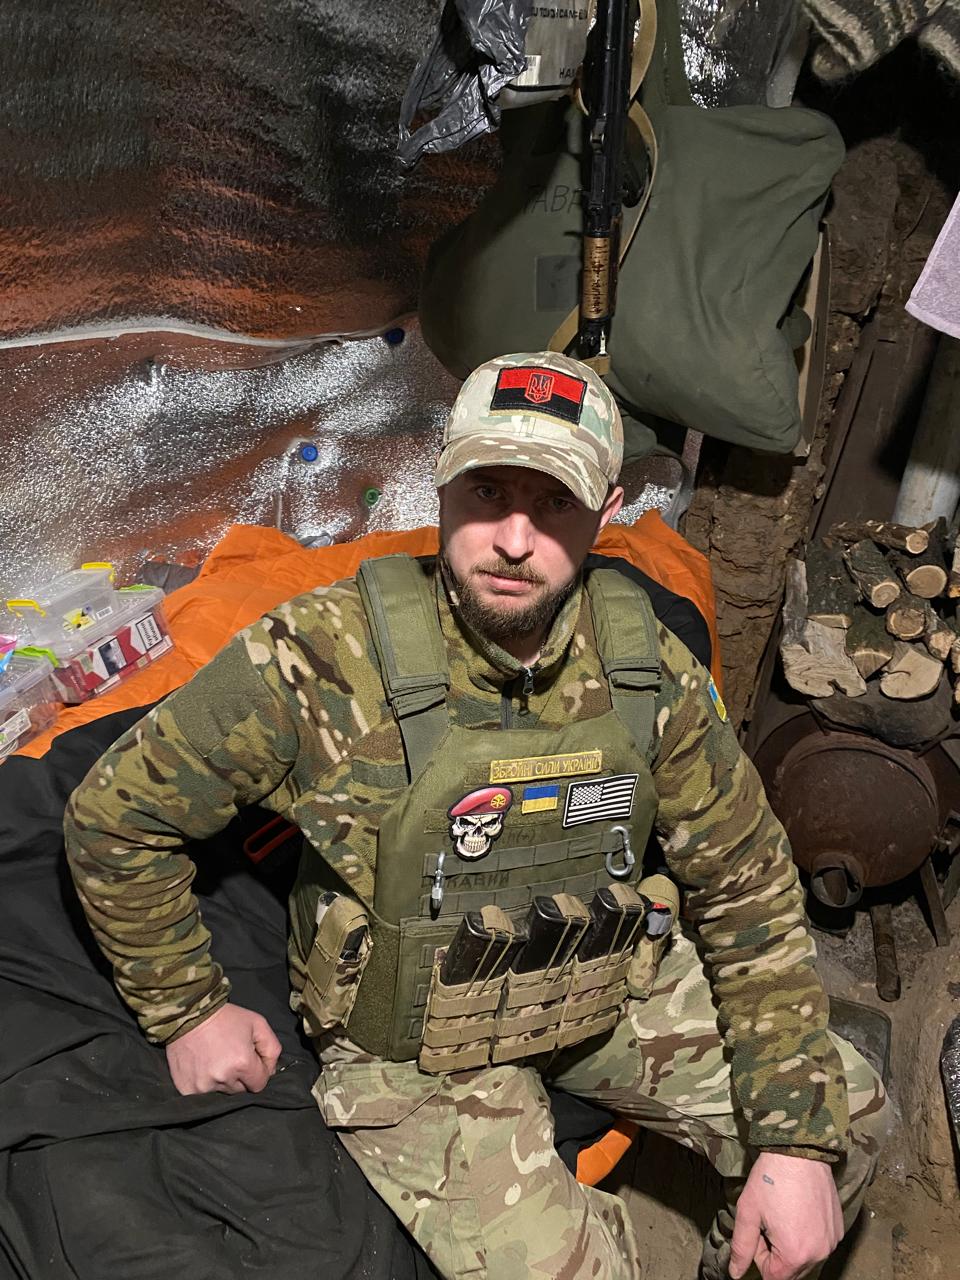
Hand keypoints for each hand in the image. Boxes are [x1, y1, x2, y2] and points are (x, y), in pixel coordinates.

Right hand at [166, 1002, 281, 1095]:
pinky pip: (203, 1095)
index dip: (259, 1073)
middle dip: (241, 1077)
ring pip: (222, 1092)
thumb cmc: (225, 1017)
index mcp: (242, 1064)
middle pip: (241, 1090)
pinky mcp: (186, 1088)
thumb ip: (272, 1049)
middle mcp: (223, 1078)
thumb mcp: (258, 1024)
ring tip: (216, 1059)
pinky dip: (205, 1084)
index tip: (251, 1060)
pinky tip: (203, 1066)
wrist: (189, 1014)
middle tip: (231, 1056)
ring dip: (223, 1080)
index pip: (259, 1085)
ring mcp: (203, 1086)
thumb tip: (272, 1072)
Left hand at [728, 1151, 842, 1279]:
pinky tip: (799, 1211)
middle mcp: (819, 1253)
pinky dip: (808, 1236)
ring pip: (806, 1259)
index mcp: (795, 1254)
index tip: (758, 1231)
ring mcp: (832, 1242)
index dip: (760, 1257)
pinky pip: (820, 1244)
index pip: (773, 1277)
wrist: (799, 1150)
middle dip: (776, 1253)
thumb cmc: (771, 1179)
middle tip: (769, 1222)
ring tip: (784, 1214)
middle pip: (791, 1271)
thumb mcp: (748, 1212)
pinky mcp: (839, 1229)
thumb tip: (735, 1273)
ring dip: (792, 1246)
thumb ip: (742, 1247)